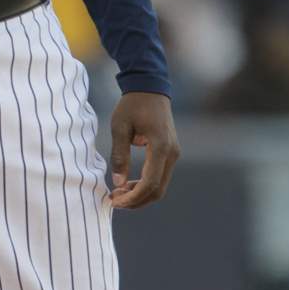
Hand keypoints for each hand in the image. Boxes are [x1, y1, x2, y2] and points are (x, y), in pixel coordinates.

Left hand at [108, 92, 179, 209]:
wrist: (149, 88)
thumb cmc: (132, 105)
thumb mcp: (120, 127)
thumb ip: (119, 155)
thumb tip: (117, 184)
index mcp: (160, 147)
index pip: (150, 183)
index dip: (133, 197)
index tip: (115, 202)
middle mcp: (171, 154)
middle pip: (157, 190)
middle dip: (137, 200)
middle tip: (115, 202)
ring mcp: (173, 154)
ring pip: (160, 185)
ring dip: (141, 194)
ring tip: (119, 194)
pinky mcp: (170, 153)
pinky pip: (160, 176)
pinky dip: (145, 184)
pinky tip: (128, 185)